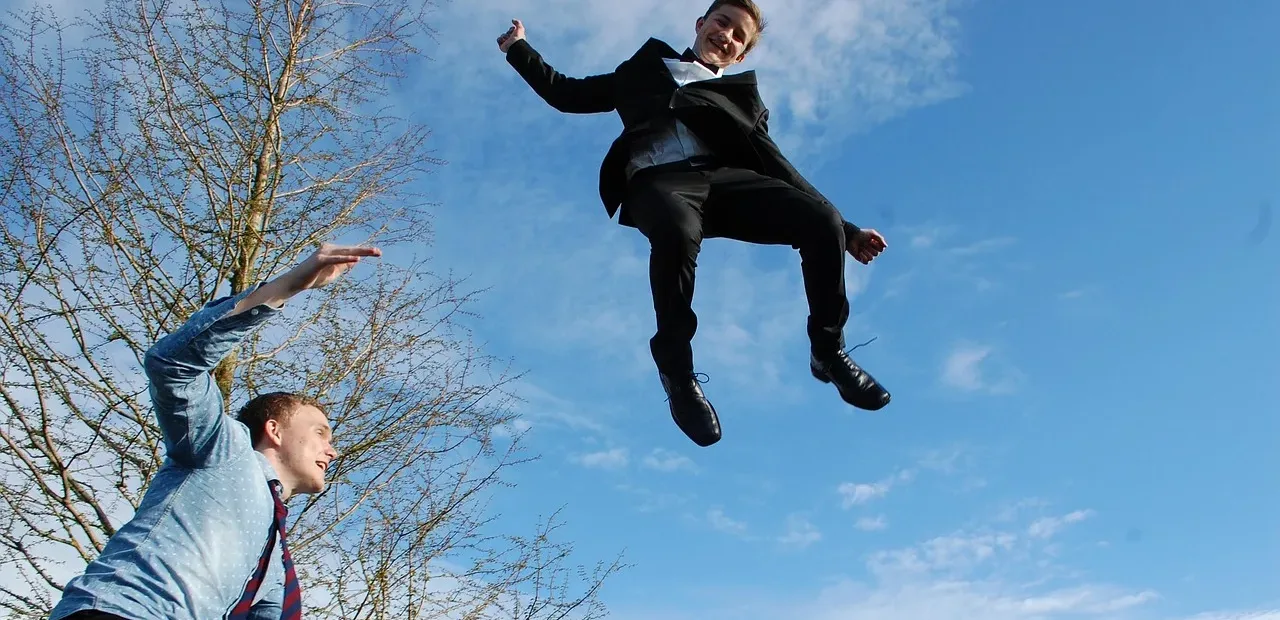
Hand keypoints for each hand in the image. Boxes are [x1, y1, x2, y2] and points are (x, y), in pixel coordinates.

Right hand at [232, 244, 381, 315]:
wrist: (296, 283)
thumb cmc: (314, 278)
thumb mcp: (333, 273)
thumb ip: (342, 267)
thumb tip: (354, 262)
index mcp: (333, 251)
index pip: (351, 251)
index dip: (364, 252)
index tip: (378, 253)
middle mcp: (328, 249)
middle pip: (351, 249)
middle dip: (365, 251)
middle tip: (379, 252)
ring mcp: (324, 253)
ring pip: (345, 252)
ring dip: (359, 253)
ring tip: (372, 253)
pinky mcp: (320, 260)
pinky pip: (336, 259)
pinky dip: (346, 260)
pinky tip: (356, 260)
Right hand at [497, 19, 524, 52]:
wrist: (514, 45)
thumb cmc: (518, 38)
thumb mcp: (520, 28)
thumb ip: (517, 23)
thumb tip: (512, 20)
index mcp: (516, 36)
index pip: (511, 29)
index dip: (512, 29)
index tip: (514, 31)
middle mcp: (512, 39)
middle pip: (507, 32)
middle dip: (508, 33)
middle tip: (511, 37)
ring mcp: (507, 42)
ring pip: (503, 35)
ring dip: (505, 37)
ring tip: (508, 41)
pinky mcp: (502, 45)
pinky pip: (498, 39)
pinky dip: (500, 40)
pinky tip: (504, 42)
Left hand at [847, 229, 886, 264]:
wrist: (851, 236)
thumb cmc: (861, 233)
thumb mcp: (872, 234)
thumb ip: (880, 239)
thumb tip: (886, 246)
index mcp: (875, 244)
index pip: (881, 249)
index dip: (877, 245)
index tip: (871, 240)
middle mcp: (871, 250)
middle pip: (876, 254)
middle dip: (870, 248)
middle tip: (864, 243)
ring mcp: (866, 254)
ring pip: (871, 258)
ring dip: (866, 252)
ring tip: (861, 248)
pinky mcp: (860, 258)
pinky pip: (866, 262)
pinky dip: (864, 258)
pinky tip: (860, 253)